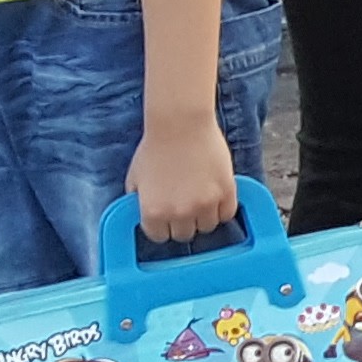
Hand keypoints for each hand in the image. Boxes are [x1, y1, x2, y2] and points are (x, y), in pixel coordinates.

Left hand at [126, 126, 241, 246]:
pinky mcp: (226, 192)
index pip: (159, 237)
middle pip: (184, 235)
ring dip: (203, 216)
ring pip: (207, 227)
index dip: (162, 226)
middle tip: (184, 207)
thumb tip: (146, 214)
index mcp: (152, 213)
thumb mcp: (135, 178)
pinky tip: (215, 195)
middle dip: (183, 223)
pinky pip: (227, 214)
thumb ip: (139, 202)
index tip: (166, 216)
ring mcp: (204, 204)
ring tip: (201, 199)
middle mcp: (178, 214)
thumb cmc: (155, 147)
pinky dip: (222, 208)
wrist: (180, 124)